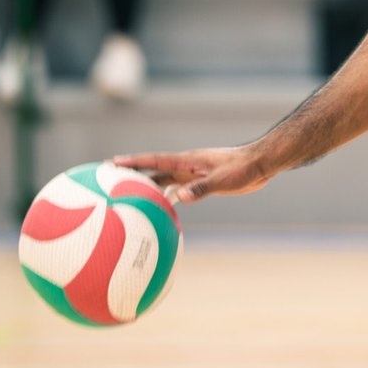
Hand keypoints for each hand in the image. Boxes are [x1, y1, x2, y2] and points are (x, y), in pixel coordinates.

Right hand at [112, 146, 270, 203]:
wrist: (259, 163)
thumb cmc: (243, 169)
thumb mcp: (222, 180)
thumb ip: (202, 188)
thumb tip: (179, 197)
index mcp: (187, 161)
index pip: (155, 160)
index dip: (134, 162)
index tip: (113, 162)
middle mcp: (186, 166)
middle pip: (154, 169)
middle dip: (132, 172)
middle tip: (108, 175)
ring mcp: (192, 173)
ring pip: (164, 179)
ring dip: (147, 184)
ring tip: (127, 192)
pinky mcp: (200, 180)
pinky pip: (177, 188)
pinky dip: (166, 195)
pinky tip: (160, 206)